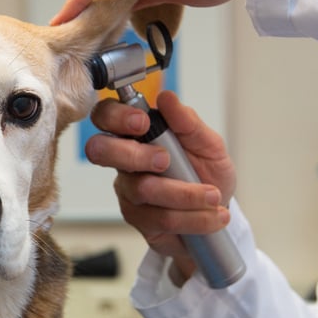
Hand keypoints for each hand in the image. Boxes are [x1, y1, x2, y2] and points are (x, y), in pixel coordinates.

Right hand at [85, 91, 235, 281]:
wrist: (218, 212)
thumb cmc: (208, 173)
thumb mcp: (209, 144)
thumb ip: (188, 122)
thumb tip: (167, 98)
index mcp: (137, 134)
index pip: (106, 116)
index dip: (115, 117)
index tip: (143, 122)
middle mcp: (125, 161)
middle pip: (99, 150)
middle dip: (133, 154)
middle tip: (165, 160)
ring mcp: (128, 191)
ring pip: (142, 189)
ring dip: (185, 193)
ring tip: (213, 196)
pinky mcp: (138, 219)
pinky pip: (160, 217)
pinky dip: (193, 217)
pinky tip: (211, 216)